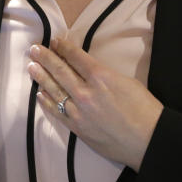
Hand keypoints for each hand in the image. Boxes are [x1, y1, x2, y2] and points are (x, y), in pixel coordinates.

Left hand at [27, 39, 161, 171]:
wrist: (149, 141)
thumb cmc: (144, 110)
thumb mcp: (127, 82)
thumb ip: (104, 75)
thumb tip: (88, 71)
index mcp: (101, 77)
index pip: (75, 57)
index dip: (62, 47)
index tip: (54, 41)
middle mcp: (86, 92)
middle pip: (60, 70)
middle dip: (45, 58)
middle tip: (34, 49)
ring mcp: (79, 112)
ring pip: (54, 90)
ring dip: (41, 77)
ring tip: (32, 66)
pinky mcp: (77, 128)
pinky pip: (57, 112)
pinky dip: (47, 101)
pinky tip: (40, 93)